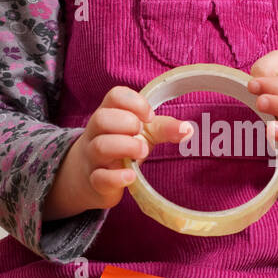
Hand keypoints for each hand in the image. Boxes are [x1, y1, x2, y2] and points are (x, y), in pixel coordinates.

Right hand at [42, 85, 192, 218]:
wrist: (89, 177)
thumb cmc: (121, 147)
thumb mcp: (142, 133)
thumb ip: (164, 128)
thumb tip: (188, 128)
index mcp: (108, 114)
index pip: (115, 96)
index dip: (134, 102)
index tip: (150, 116)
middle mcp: (96, 133)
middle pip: (102, 118)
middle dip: (126, 123)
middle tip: (142, 136)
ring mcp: (93, 157)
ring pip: (100, 146)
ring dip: (125, 146)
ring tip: (143, 152)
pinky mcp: (94, 181)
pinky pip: (99, 177)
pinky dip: (116, 177)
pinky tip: (131, 176)